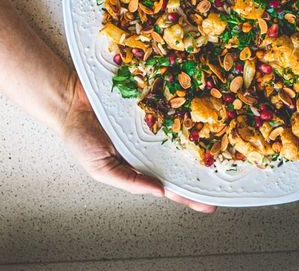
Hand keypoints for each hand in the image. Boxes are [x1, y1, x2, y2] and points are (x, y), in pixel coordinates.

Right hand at [61, 73, 215, 212]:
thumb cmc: (81, 137)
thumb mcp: (100, 167)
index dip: (190, 194)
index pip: (171, 183)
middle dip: (204, 163)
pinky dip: (184, 101)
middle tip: (228, 170)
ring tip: (223, 136)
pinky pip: (171, 100)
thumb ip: (128, 180)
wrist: (71, 100)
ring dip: (200, 130)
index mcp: (142, 164)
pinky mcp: (152, 97)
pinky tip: (200, 102)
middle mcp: (153, 142)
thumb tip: (158, 191)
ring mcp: (155, 118)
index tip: (211, 202)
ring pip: (183, 127)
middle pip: (184, 155)